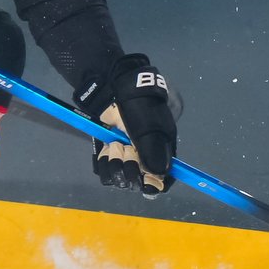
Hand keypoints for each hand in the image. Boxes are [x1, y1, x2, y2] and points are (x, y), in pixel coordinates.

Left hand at [77, 53, 176, 196]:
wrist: (114, 85)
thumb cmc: (138, 104)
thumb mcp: (149, 127)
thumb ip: (153, 152)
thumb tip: (158, 176)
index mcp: (162, 147)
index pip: (164, 176)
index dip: (156, 183)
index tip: (146, 181)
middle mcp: (145, 154)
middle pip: (139, 179)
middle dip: (131, 167)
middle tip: (125, 149)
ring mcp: (126, 152)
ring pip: (120, 176)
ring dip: (115, 163)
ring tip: (114, 145)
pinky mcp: (109, 151)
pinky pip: (105, 169)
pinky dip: (103, 162)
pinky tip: (105, 148)